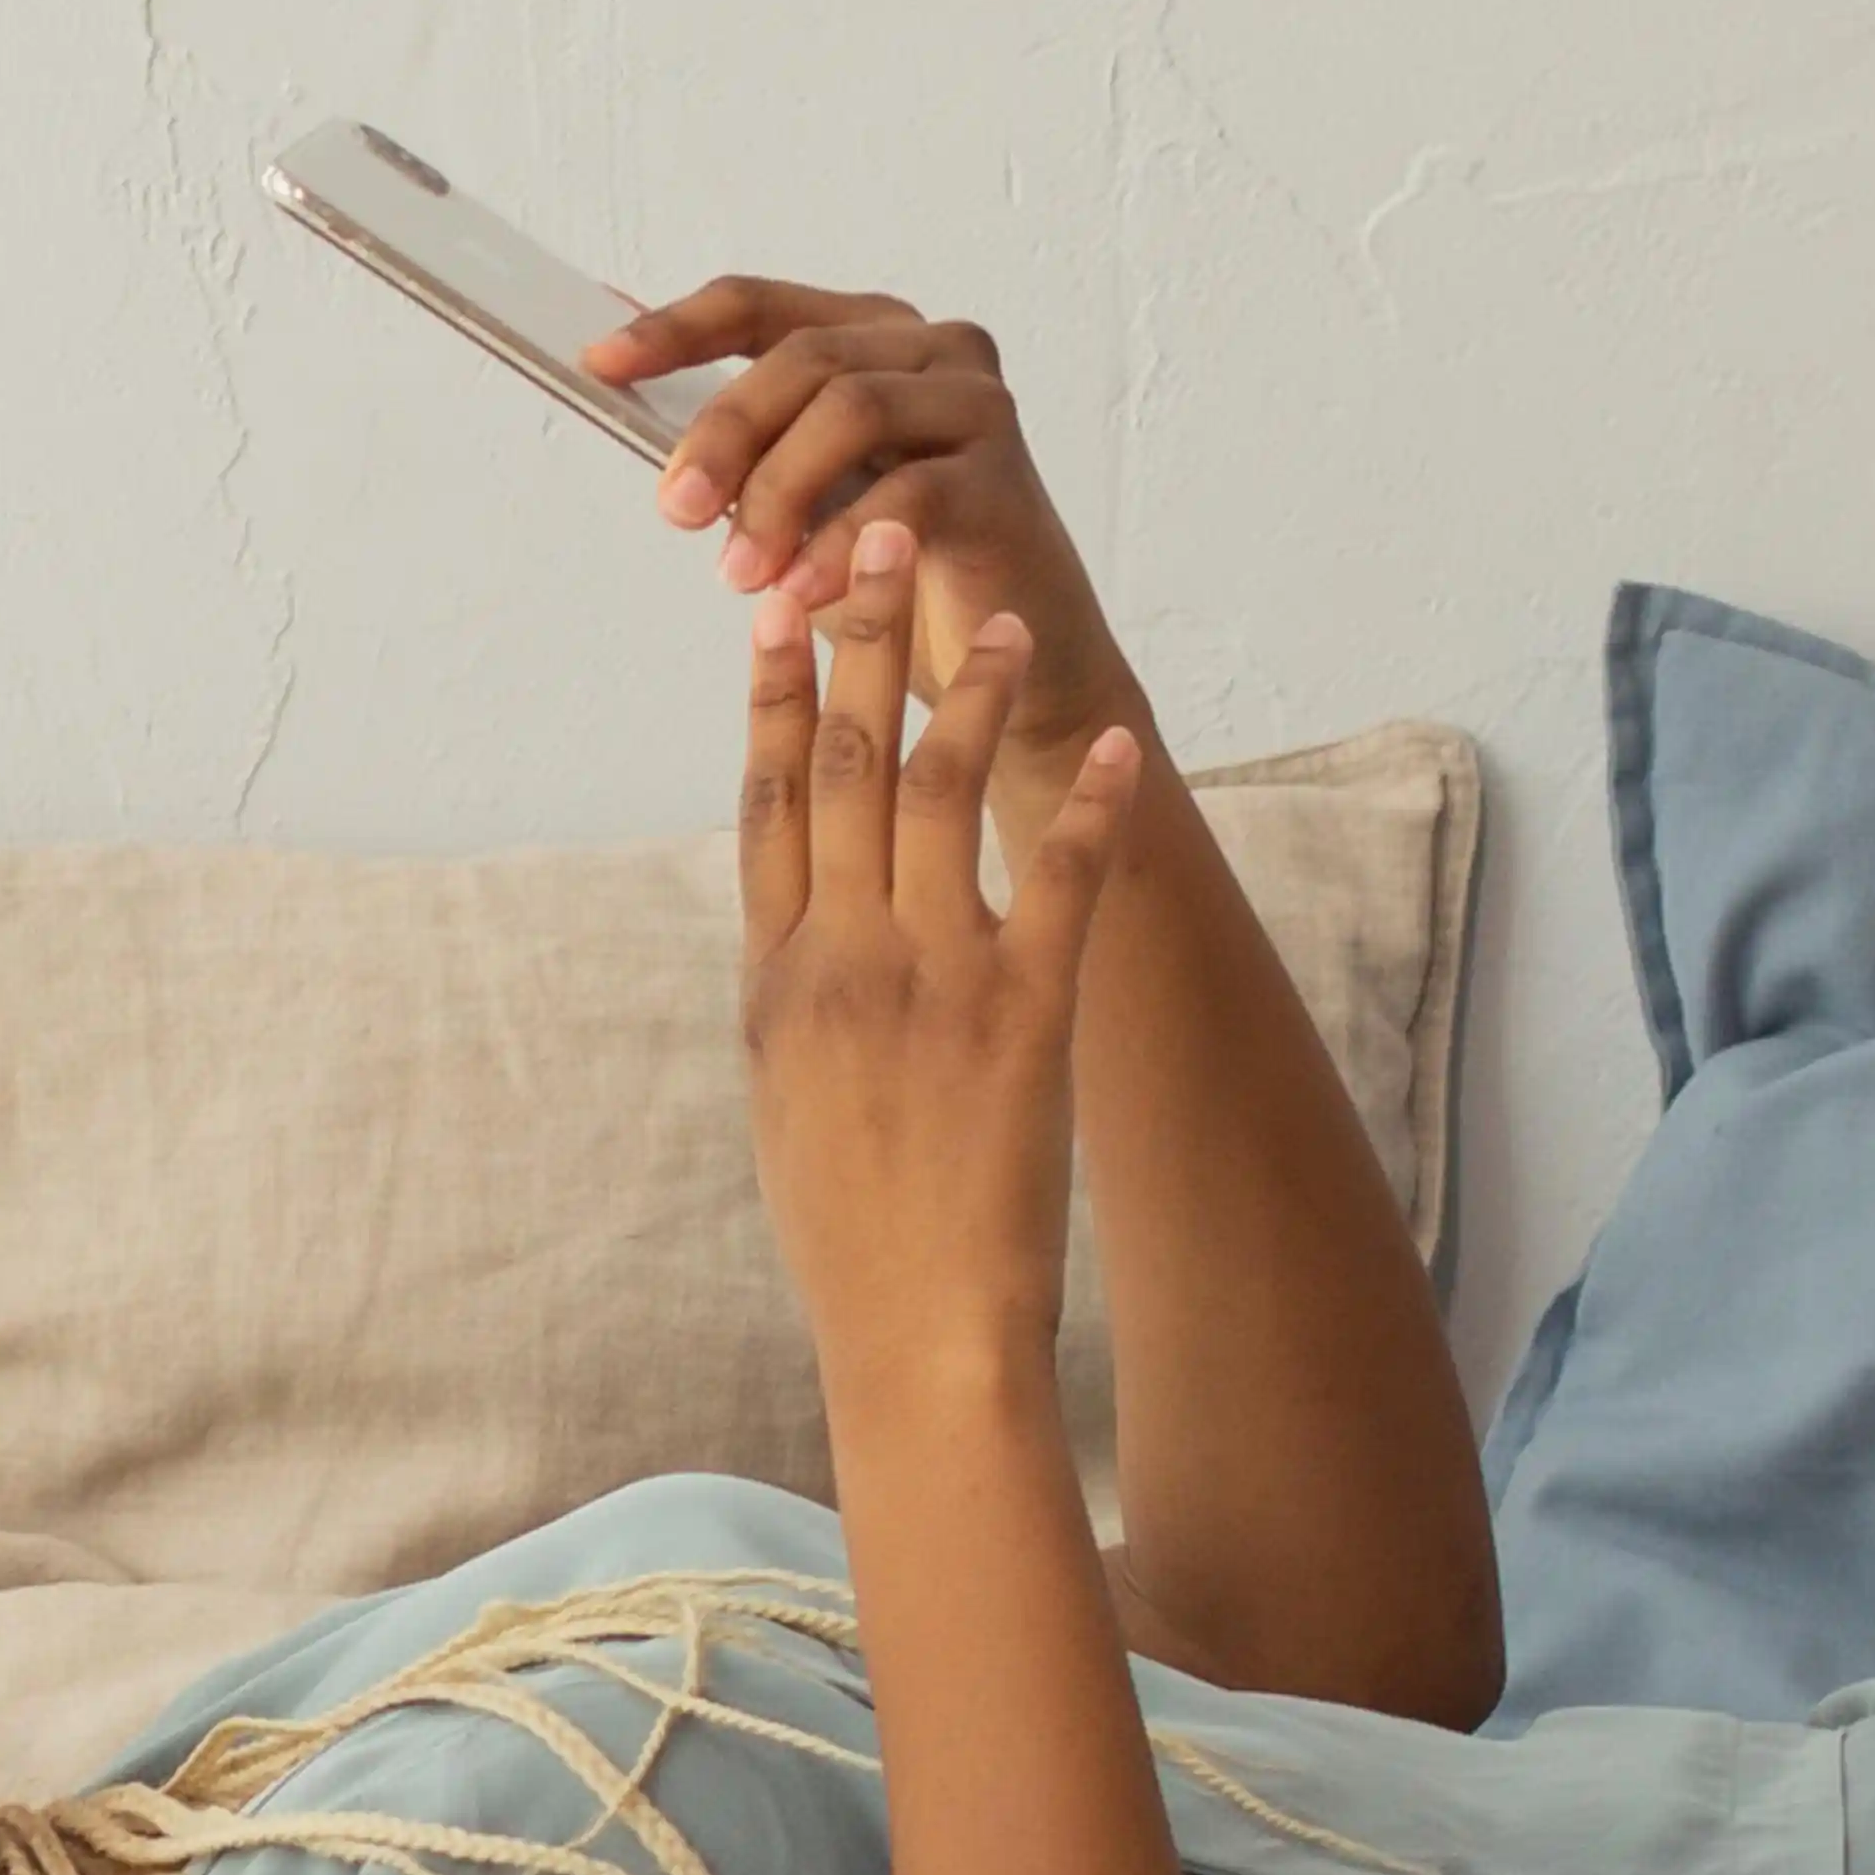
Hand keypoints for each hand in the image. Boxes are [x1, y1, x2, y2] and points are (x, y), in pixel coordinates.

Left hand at [597, 276, 1148, 791]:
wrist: (1003, 667)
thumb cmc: (889, 574)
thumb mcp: (789, 497)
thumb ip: (725, 431)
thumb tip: (608, 349)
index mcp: (869, 338)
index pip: (757, 305)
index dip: (675, 329)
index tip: (598, 364)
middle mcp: (931, 352)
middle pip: (802, 357)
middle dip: (724, 432)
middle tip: (673, 509)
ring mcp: (976, 406)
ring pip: (851, 408)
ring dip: (777, 492)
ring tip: (738, 574)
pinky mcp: (1005, 481)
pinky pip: (905, 495)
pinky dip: (838, 545)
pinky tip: (798, 595)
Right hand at [738, 518, 1142, 1389]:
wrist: (914, 1331)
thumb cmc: (849, 1232)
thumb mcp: (784, 1098)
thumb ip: (793, 991)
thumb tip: (798, 909)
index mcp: (775, 981)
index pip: (761, 805)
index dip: (764, 697)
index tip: (773, 609)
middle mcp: (841, 963)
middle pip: (838, 769)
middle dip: (856, 646)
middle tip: (872, 544)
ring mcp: (930, 984)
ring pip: (938, 801)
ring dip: (967, 695)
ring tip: (998, 616)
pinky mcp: (1022, 1016)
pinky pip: (1053, 884)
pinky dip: (1083, 807)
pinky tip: (1113, 746)